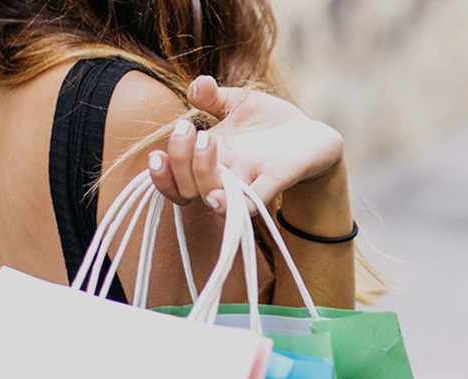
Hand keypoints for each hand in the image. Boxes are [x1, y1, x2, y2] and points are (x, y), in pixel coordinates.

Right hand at [148, 75, 343, 212]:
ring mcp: (247, 183)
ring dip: (201, 173)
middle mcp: (223, 178)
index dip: (160, 176)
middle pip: (187, 188)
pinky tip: (222, 199)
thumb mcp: (238, 104)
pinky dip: (237, 204)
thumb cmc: (267, 125)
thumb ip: (212, 96)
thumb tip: (197, 84)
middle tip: (189, 129)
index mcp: (207, 162)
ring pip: (213, 196)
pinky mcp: (275, 182)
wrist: (311, 137)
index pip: (173, 181)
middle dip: (180, 160)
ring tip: (207, 140)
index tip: (157, 155)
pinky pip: (252, 202)